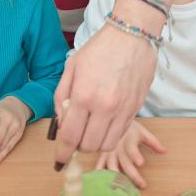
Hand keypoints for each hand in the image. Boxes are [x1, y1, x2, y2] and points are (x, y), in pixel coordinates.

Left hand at [54, 24, 155, 163]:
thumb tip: (62, 121)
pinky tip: (106, 121)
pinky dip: (111, 134)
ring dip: (96, 142)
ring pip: (107, 144)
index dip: (62, 153)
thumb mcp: (72, 67)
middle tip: (76, 135)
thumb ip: (62, 96)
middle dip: (78, 146)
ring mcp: (123, 109)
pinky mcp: (136, 107)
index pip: (70, 137)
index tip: (59, 161)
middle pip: (89, 146)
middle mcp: (105, 106)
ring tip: (92, 128)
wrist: (132, 34)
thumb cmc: (100, 48)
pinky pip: (122, 132)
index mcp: (84, 95)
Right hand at [94, 120, 166, 187]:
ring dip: (117, 178)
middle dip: (133, 175)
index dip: (135, 155)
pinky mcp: (102, 156)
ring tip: (123, 189)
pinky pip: (99, 166)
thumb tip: (165, 151)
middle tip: (142, 185)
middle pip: (124, 163)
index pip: (132, 149)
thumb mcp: (143, 132)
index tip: (141, 163)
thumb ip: (153, 142)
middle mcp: (118, 148)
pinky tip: (102, 185)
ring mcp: (109, 152)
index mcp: (128, 140)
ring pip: (111, 167)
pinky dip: (100, 175)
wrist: (112, 121)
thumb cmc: (129, 129)